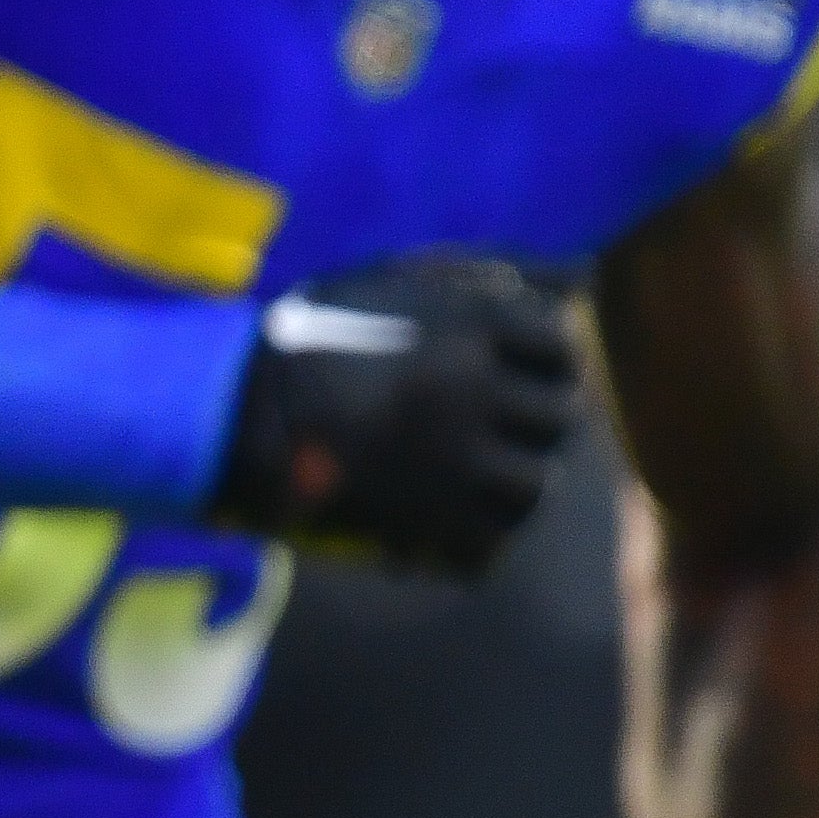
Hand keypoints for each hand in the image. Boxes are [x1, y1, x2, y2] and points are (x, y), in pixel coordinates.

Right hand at [208, 248, 579, 577]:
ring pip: (533, 487)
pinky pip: (490, 545)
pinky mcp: (431, 524)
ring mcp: (459, 462)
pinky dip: (472, 539)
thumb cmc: (317, 334)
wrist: (236, 413)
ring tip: (461, 474)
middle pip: (557, 419)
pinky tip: (436, 518)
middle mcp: (480, 391)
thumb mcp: (395, 279)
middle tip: (478, 423)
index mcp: (475, 326)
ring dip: (505, 482)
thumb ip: (489, 272)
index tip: (502, 370)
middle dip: (525, 422)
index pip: (561, 348)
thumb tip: (582, 275)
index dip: (536, 362)